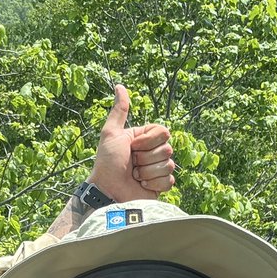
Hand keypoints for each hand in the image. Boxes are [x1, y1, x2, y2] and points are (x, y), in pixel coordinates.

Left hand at [88, 85, 174, 201]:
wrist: (108, 191)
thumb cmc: (107, 163)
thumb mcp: (111, 134)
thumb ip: (119, 111)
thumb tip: (120, 86)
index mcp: (145, 139)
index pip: (163, 132)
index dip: (148, 141)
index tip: (132, 148)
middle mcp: (153, 152)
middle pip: (168, 149)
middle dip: (146, 158)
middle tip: (131, 164)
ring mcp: (158, 169)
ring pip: (169, 165)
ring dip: (148, 172)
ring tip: (134, 176)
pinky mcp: (161, 185)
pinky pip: (169, 180)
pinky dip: (153, 184)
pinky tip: (142, 186)